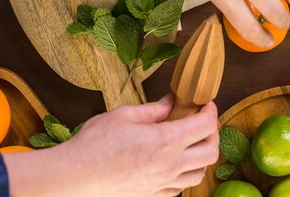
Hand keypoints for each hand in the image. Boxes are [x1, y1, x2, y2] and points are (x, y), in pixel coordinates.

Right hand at [3, 96, 218, 196]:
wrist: (76, 175)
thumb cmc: (97, 141)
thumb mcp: (125, 114)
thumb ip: (154, 109)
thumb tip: (171, 102)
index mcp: (166, 141)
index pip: (205, 126)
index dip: (210, 111)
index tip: (205, 103)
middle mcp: (170, 165)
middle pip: (211, 152)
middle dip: (212, 133)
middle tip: (202, 120)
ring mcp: (163, 184)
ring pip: (200, 173)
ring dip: (201, 155)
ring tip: (190, 141)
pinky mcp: (153, 195)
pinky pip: (181, 187)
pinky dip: (185, 173)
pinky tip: (174, 161)